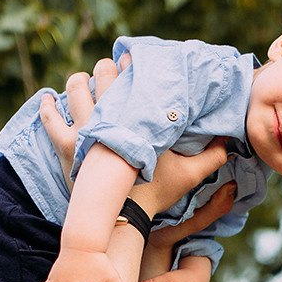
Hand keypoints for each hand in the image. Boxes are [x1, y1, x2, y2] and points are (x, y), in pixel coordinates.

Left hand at [37, 55, 231, 216]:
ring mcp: (82, 130)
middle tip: (114, 72)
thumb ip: (213, 156)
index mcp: (134, 116)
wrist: (121, 218)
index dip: (132, 65)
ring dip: (81, 81)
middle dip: (108, 70)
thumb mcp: (189, 174)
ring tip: (86, 81)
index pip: (129, 74)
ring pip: (76, 88)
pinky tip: (51, 98)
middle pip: (102, 73)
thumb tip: (232, 142)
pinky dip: (49, 105)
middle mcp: (106, 116)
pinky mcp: (64, 147)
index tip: (135, 64)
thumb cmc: (154, 193)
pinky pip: (50, 118)